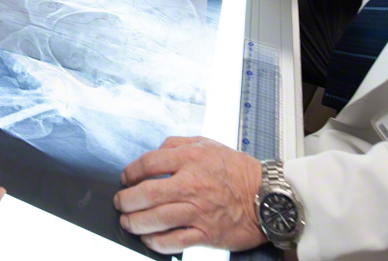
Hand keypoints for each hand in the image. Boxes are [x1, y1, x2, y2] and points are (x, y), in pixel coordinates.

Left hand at [115, 137, 264, 254]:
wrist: (267, 196)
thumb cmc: (237, 170)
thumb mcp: (207, 144)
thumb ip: (177, 144)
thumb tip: (154, 153)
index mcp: (191, 159)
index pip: (148, 163)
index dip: (130, 172)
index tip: (125, 178)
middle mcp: (192, 184)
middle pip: (146, 193)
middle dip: (126, 200)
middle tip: (120, 203)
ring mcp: (198, 211)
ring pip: (156, 219)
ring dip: (135, 222)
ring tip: (128, 222)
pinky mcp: (206, 234)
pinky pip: (174, 241)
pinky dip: (156, 242)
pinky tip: (149, 239)